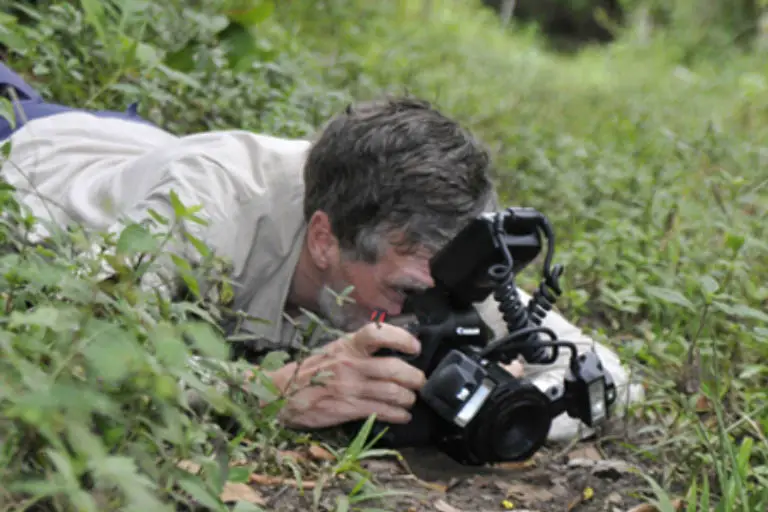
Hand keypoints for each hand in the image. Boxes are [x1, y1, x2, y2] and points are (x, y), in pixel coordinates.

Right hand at [265, 322, 426, 428]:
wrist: (280, 394)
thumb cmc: (310, 372)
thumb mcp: (333, 352)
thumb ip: (358, 351)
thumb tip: (389, 352)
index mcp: (346, 345)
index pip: (377, 334)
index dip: (401, 338)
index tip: (414, 347)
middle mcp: (350, 364)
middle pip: (393, 368)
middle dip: (414, 377)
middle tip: (420, 381)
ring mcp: (350, 387)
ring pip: (392, 392)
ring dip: (409, 397)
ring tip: (411, 399)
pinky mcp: (348, 408)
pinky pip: (381, 411)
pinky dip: (398, 414)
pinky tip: (403, 415)